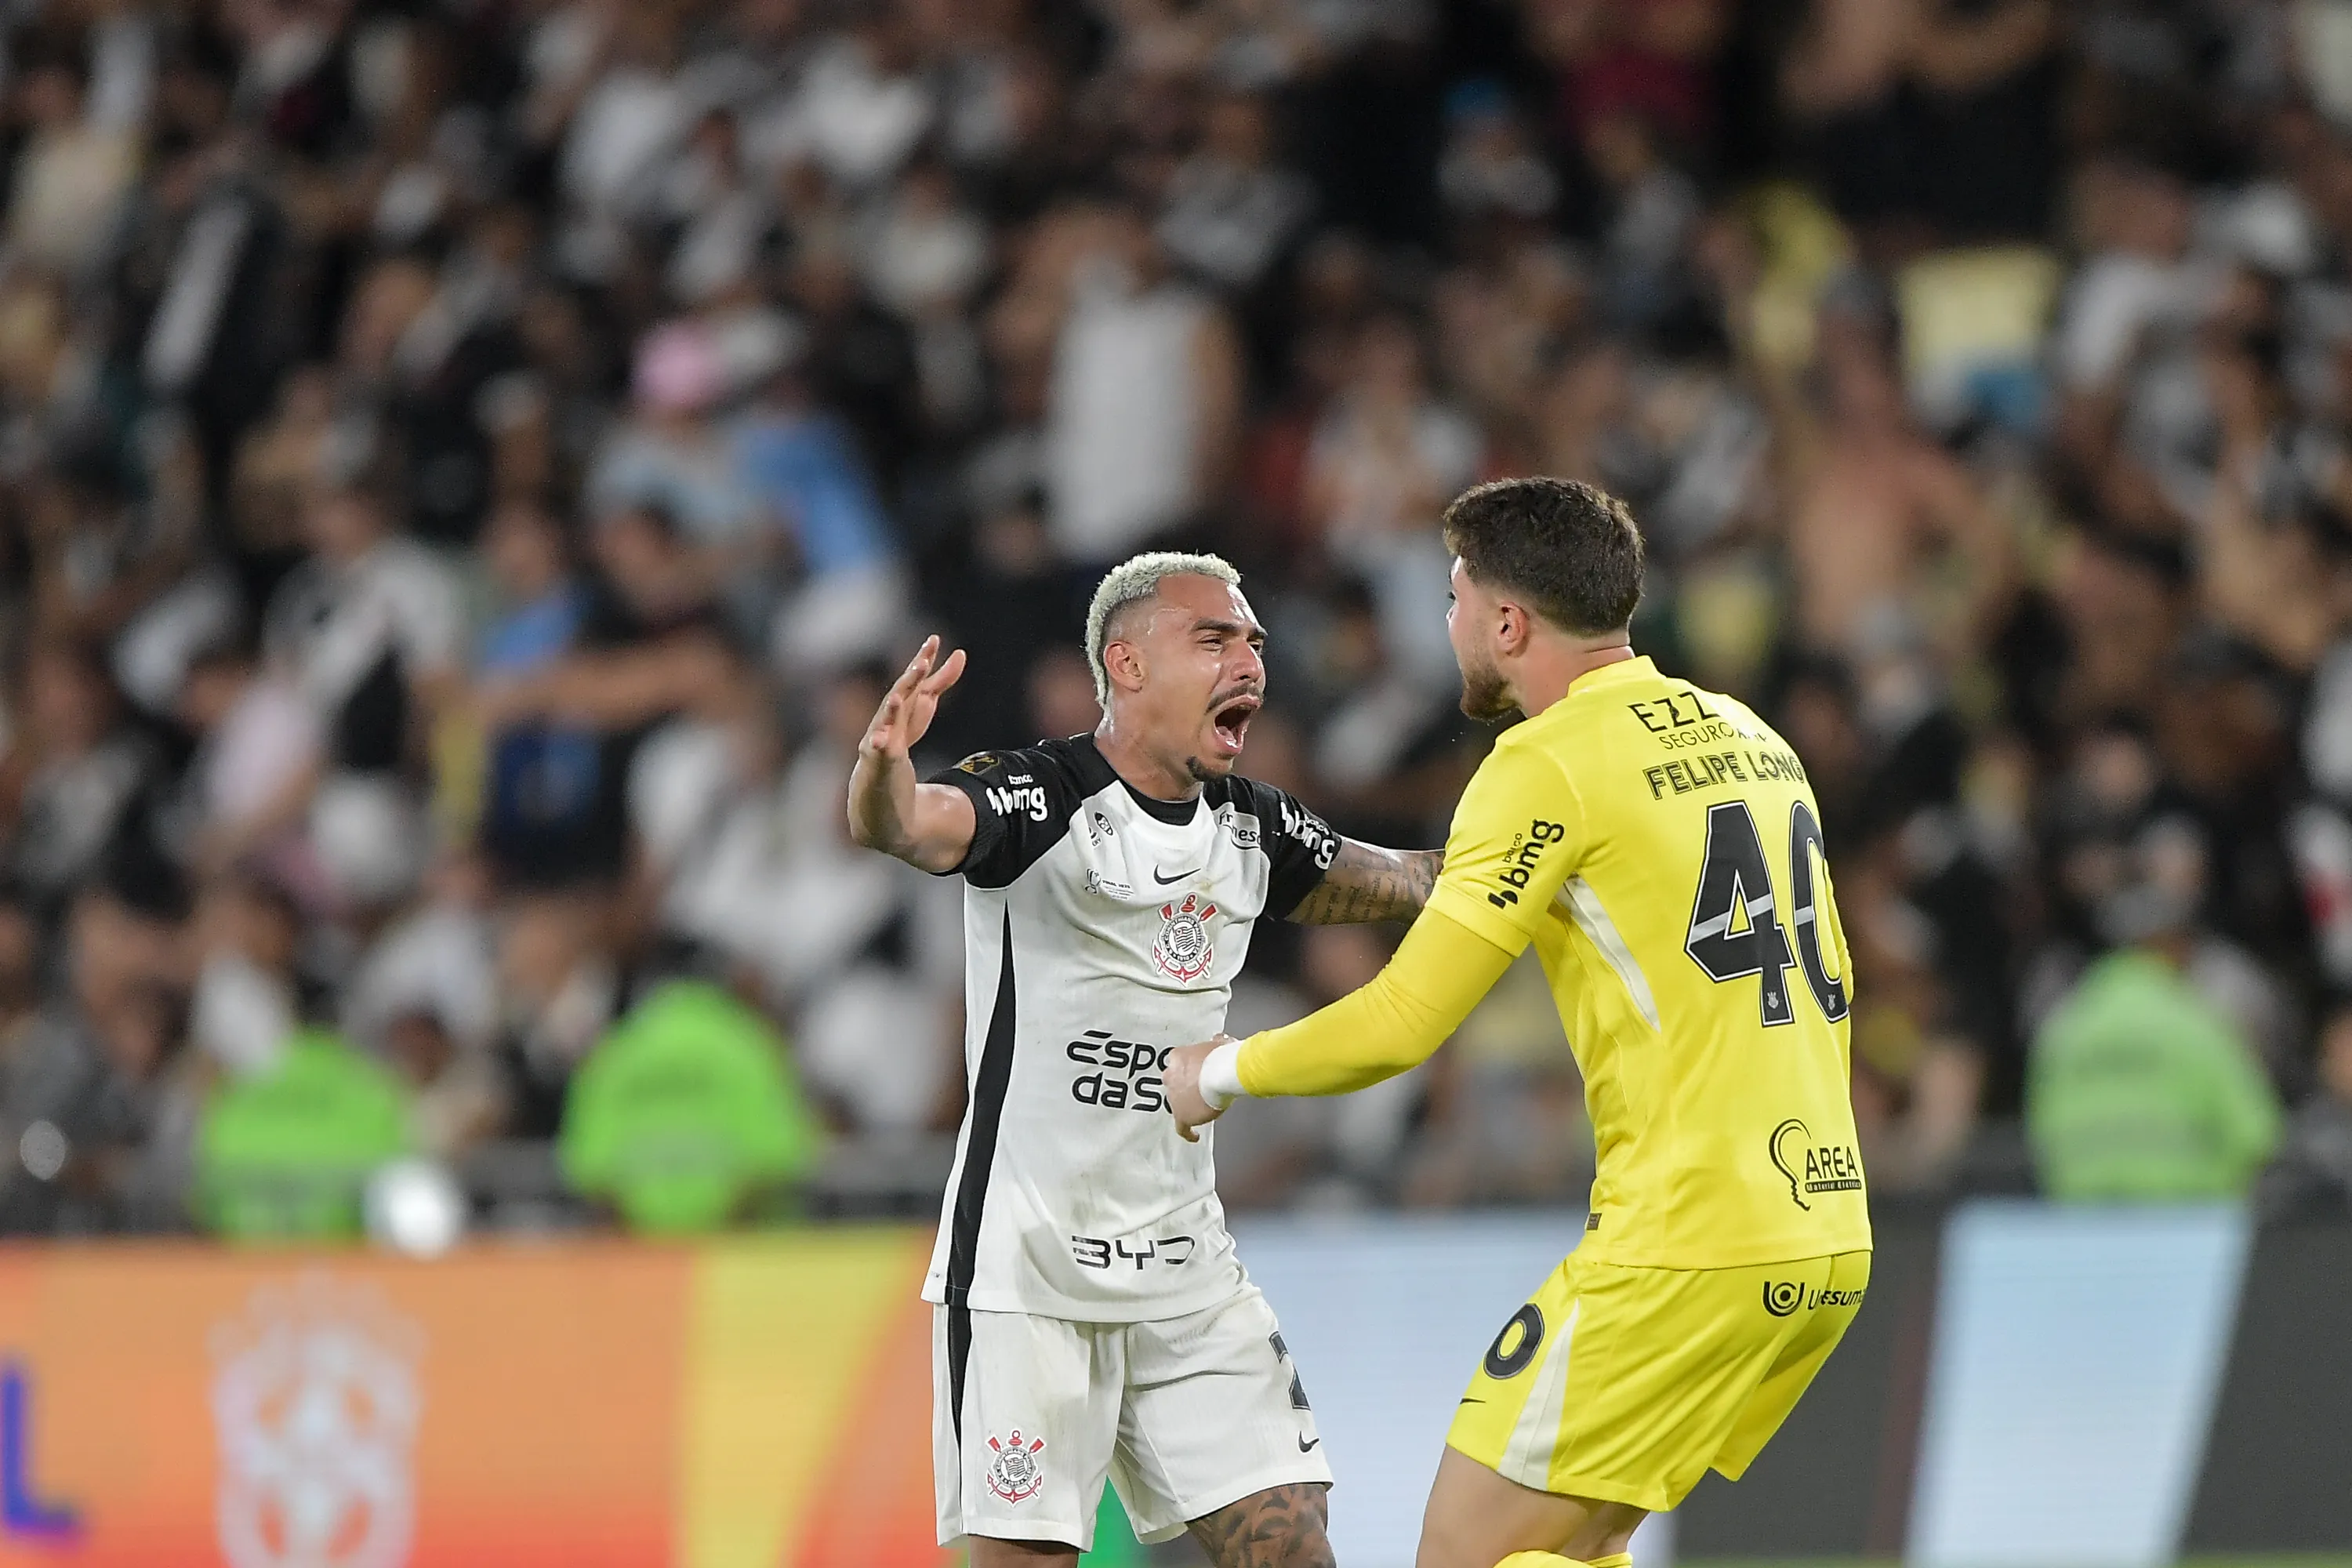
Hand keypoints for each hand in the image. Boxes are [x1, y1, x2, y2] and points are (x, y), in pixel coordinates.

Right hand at [859, 635, 966, 764]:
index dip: (925, 655)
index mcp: (908, 690)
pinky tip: (878, 741)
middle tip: (922, 663)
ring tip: (896, 699)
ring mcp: (885, 723)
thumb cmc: (906, 719)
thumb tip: (961, 652)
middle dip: (912, 677)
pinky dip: (877, 741)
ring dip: (892, 707)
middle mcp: (895, 703)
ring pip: (887, 714)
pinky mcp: (879, 744)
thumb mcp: (928, 697)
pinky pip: (877, 743)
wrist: (884, 753)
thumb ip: (944, 677)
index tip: (934, 639)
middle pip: (903, 688)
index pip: (917, 670)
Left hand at [1165, 1037, 1230, 1143]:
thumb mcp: (1218, 1044)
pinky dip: (1188, 1132)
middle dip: (1185, 1086)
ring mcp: (1173, 1097)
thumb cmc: (1221, 1057)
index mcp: (1177, 1057)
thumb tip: (1220, 1040)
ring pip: (1177, 1103)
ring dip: (1188, 1105)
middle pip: (1174, 1083)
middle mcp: (1170, 1076)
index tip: (1197, 1073)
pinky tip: (1195, 1136)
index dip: (1188, 1070)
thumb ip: (1215, 1043)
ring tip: (1204, 1109)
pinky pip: (1182, 1128)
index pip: (1178, 1064)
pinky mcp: (1181, 1115)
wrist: (1220, 1073)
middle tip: (1201, 1090)